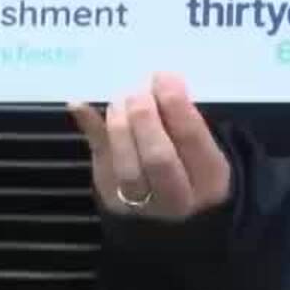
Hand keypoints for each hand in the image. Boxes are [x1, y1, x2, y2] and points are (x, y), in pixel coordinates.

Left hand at [68, 73, 231, 220]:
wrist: (170, 212)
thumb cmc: (192, 166)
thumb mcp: (202, 146)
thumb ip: (184, 120)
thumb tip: (162, 82)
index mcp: (210, 180)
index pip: (191, 139)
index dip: (176, 104)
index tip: (165, 77)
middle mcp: (178, 198)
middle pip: (158, 156)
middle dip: (145, 116)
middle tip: (139, 90)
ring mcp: (141, 204)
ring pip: (126, 164)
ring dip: (119, 123)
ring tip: (121, 98)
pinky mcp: (111, 198)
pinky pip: (99, 162)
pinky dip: (89, 130)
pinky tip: (79, 104)